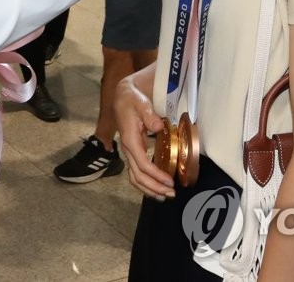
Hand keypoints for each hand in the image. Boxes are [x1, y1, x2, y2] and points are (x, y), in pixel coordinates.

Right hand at [114, 73, 173, 198]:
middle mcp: (128, 150)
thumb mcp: (141, 103)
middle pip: (138, 176)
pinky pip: (136, 173)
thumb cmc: (132, 100)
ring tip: (164, 196)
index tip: (169, 182)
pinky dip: (146, 183)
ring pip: (135, 178)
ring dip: (149, 189)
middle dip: (154, 187)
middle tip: (171, 194)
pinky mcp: (133, 152)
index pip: (142, 164)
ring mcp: (129, 152)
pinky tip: (156, 187)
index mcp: (130, 140)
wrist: (122, 97)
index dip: (156, 176)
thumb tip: (159, 127)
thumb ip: (149, 115)